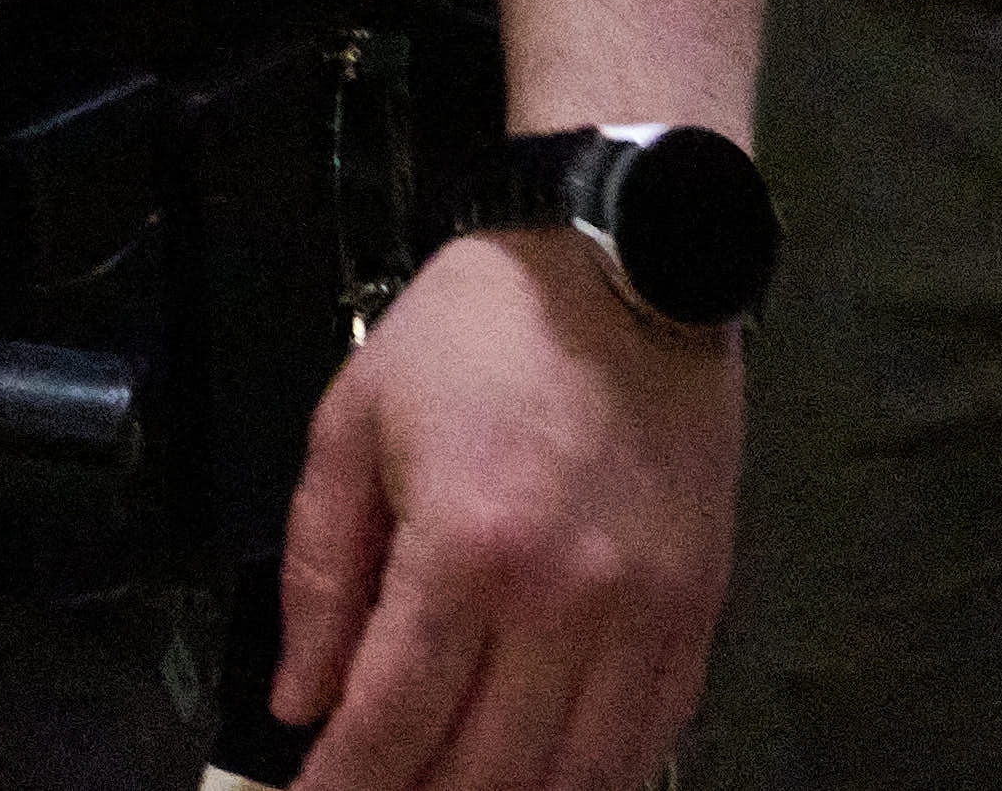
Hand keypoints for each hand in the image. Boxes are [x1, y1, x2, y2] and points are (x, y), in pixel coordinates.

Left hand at [267, 225, 741, 790]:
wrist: (625, 264)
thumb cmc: (479, 331)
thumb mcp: (357, 418)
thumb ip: (322, 567)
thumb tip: (301, 697)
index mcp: (467, 548)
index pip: (394, 720)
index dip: (343, 786)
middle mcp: (566, 602)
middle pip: (485, 772)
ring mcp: (645, 616)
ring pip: (575, 780)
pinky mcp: (699, 612)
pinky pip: (649, 742)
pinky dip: (592, 781)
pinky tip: (544, 778)